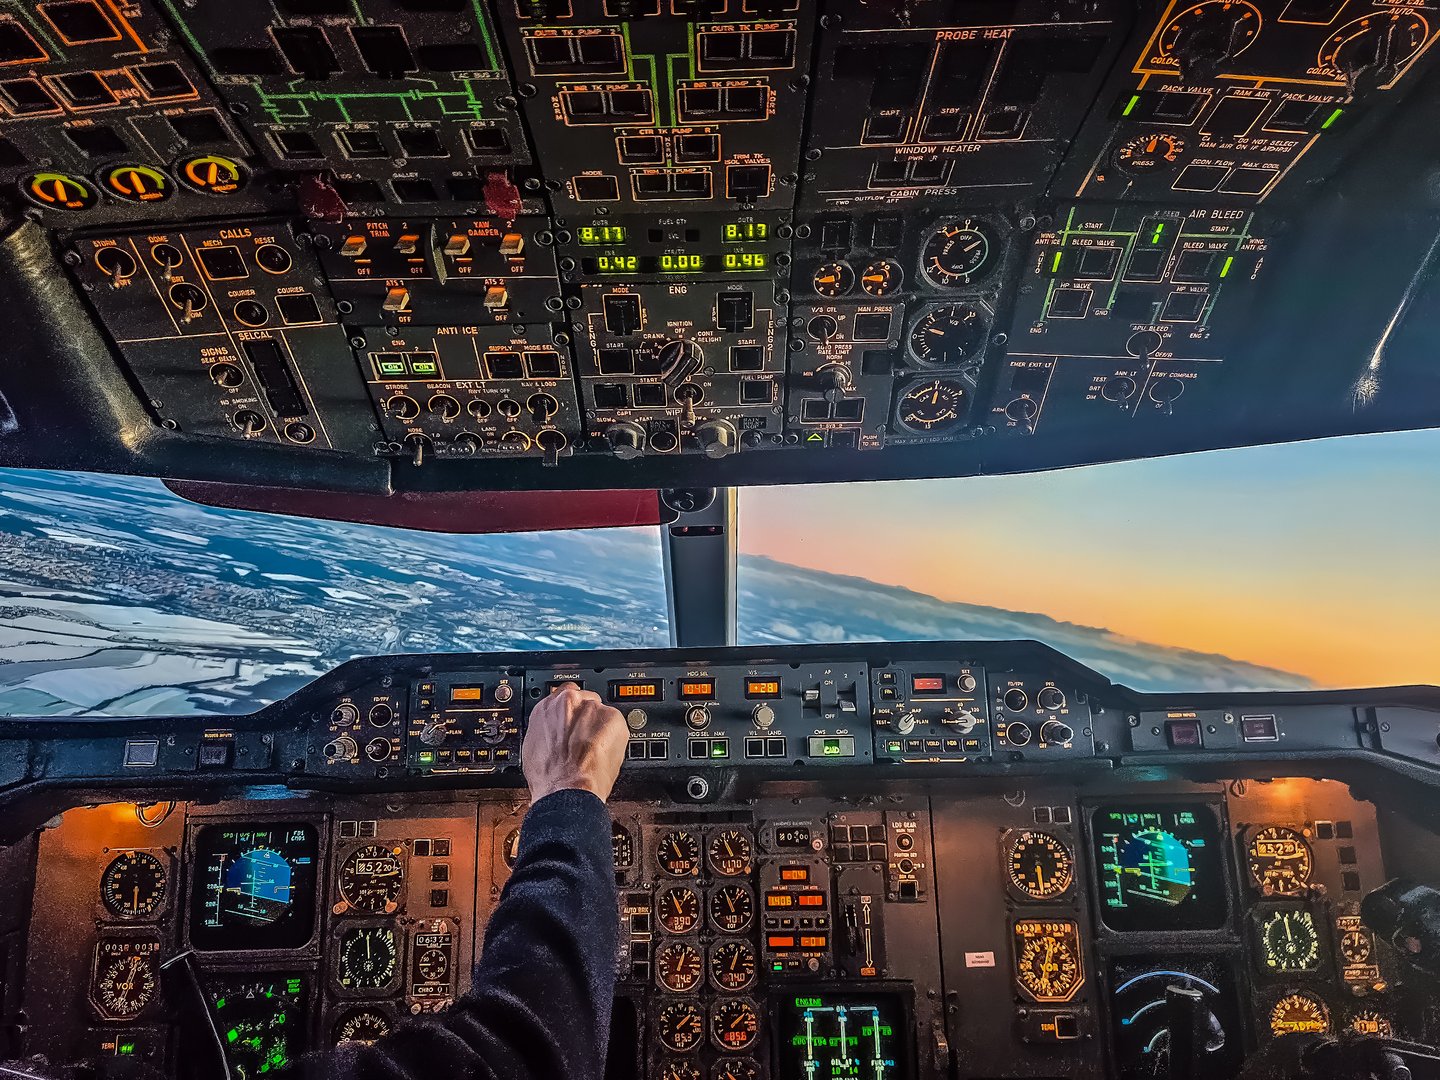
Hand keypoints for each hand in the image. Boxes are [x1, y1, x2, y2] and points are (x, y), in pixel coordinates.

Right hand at [522, 682, 628, 804]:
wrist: (566, 789)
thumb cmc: (549, 776)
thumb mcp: (534, 747)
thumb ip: (547, 729)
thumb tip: (553, 732)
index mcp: (547, 707)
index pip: (564, 693)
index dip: (572, 709)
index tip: (574, 718)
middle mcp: (569, 702)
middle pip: (585, 700)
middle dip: (587, 717)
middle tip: (586, 739)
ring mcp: (592, 708)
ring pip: (601, 713)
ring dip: (601, 727)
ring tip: (594, 751)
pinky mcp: (613, 718)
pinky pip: (616, 724)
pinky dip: (615, 737)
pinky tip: (604, 753)